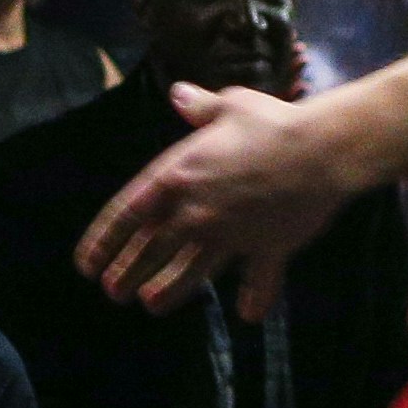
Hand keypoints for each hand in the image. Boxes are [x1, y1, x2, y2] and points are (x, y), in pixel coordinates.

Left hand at [79, 82, 349, 321]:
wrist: (320, 150)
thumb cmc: (273, 123)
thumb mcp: (231, 105)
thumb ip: (200, 107)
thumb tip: (178, 93)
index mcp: (179, 175)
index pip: (127, 214)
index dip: (103, 242)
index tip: (87, 265)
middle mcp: (196, 211)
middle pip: (152, 249)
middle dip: (128, 272)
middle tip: (114, 293)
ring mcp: (229, 234)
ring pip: (190, 271)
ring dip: (169, 291)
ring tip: (152, 305)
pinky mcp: (265, 248)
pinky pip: (258, 279)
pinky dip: (255, 297)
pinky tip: (249, 314)